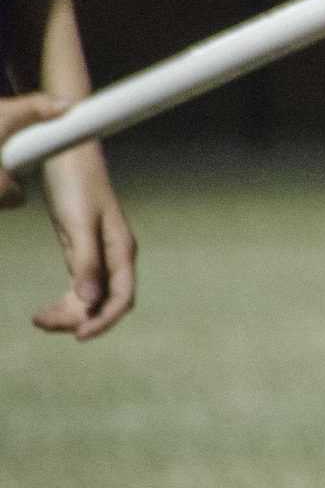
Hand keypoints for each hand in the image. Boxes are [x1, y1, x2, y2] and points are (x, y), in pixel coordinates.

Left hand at [1, 97, 136, 339]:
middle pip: (105, 302)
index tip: (78, 336)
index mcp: (121, 249)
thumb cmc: (75, 184)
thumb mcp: (77, 223)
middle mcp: (114, 255)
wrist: (66, 151)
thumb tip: (89, 301)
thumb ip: (85, 262)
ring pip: (90, 297)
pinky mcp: (81, 249)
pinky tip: (45, 308)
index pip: (121, 298)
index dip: (103, 320)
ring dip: (69, 313)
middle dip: (79, 319)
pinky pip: (79, 286)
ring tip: (39, 319)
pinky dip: (65, 301)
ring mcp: (98, 253)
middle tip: (42, 323)